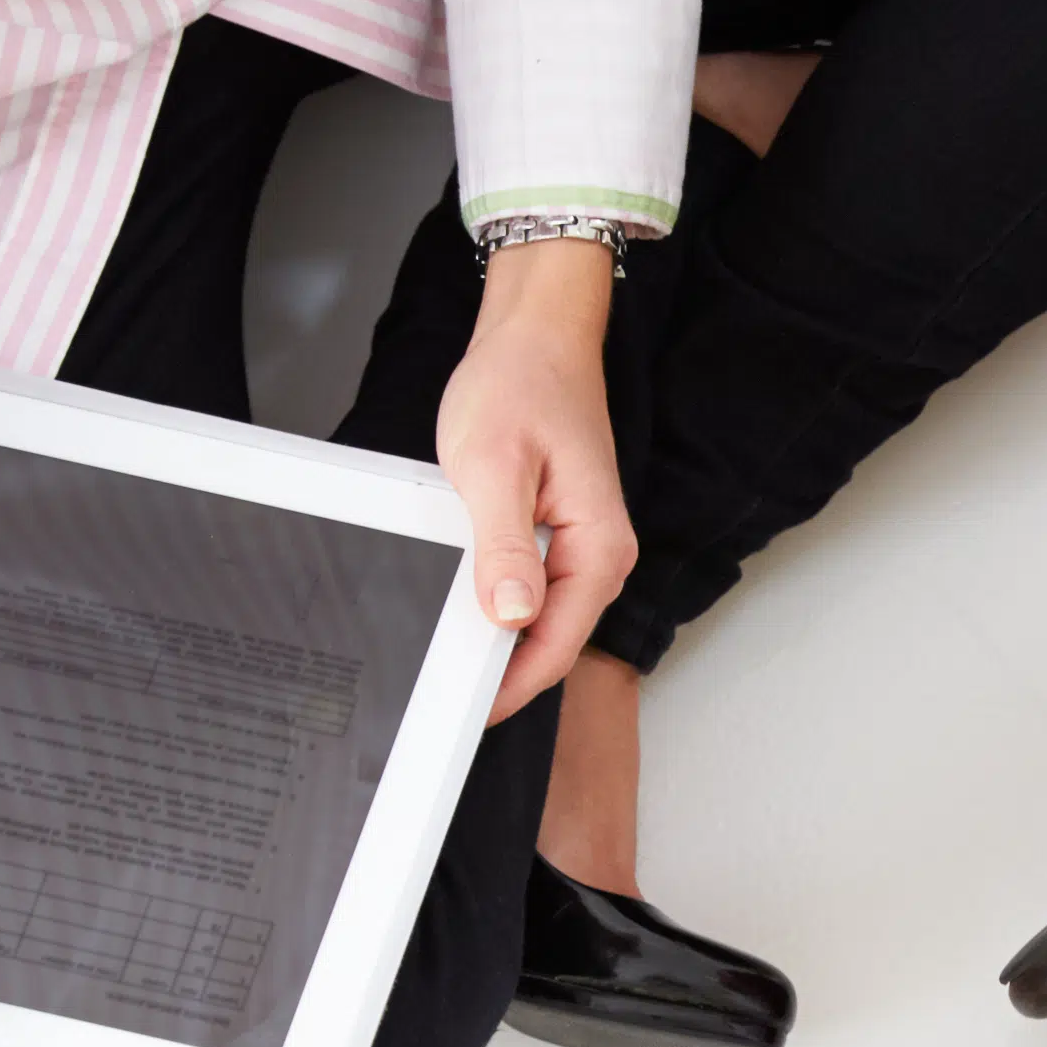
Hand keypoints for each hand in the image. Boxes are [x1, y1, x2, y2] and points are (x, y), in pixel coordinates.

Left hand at [435, 236, 636, 717]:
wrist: (537, 333)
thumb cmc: (519, 384)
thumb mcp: (495, 467)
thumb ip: (504, 547)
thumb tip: (511, 616)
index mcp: (597, 548)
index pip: (557, 645)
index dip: (510, 687)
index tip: (467, 713)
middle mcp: (601, 554)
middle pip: (553, 641)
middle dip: (503, 672)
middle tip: (444, 694)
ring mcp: (584, 544)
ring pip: (542, 617)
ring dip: (499, 637)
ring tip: (450, 656)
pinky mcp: (562, 531)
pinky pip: (534, 587)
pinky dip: (499, 599)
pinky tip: (466, 600)